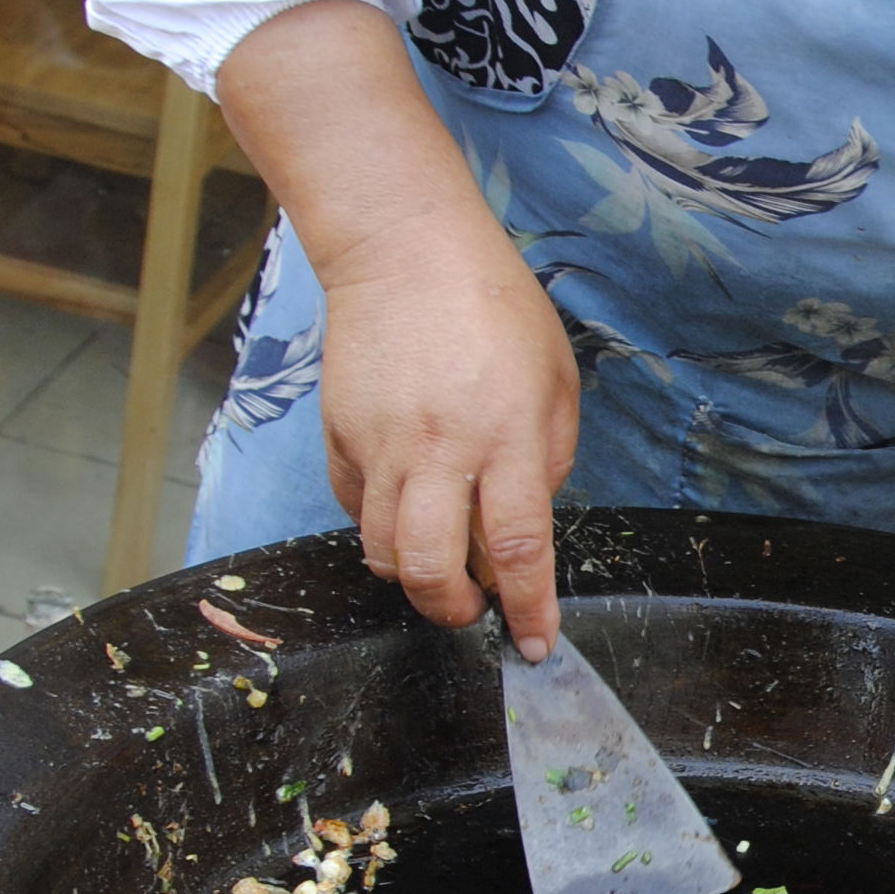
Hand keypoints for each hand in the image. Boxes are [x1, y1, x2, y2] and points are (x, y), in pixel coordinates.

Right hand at [219, 0, 579, 654]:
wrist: (403, 250)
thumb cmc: (495, 305)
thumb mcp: (555, 377)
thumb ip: (550, 453)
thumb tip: (525, 518)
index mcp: (505, 437)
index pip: (516, 546)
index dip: (527, 606)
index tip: (535, 644)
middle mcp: (439, 450)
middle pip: (431, 569)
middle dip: (455, 610)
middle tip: (475, 611)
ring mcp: (380, 445)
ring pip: (384, 550)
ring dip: (414, 577)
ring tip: (441, 566)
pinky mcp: (339, 435)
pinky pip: (356, 509)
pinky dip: (381, 528)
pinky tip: (406, 511)